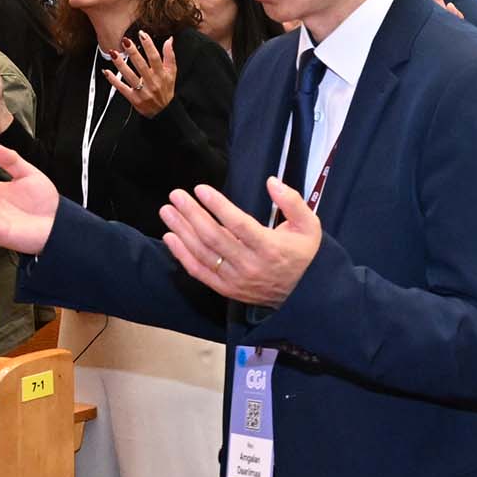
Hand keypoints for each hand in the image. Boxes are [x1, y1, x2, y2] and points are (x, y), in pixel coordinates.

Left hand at [105, 31, 176, 117]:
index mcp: (161, 74)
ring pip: (130, 76)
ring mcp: (142, 91)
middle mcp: (152, 82)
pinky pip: (122, 88)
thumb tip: (169, 40)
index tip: (142, 35)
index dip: (149, 45)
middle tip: (125, 41)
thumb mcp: (172, 73)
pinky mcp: (133, 99)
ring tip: (113, 53)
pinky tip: (106, 72)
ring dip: (121, 64)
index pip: (155, 58)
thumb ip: (170, 56)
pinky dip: (113, 80)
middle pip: (141, 65)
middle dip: (133, 53)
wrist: (164, 112)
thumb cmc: (166, 90)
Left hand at [160, 179, 321, 307]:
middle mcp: (249, 265)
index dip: (218, 206)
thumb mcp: (308, 225)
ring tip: (167, 210)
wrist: (302, 294)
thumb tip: (271, 182)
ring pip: (202, 254)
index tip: (200, 189)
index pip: (238, 225)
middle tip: (176, 195)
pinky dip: (181, 255)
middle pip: (214, 238)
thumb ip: (292, 202)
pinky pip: (199, 272)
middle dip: (192, 214)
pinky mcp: (225, 289)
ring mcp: (235, 280)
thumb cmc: (302, 254)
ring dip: (182, 231)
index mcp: (269, 248)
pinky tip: (170, 236)